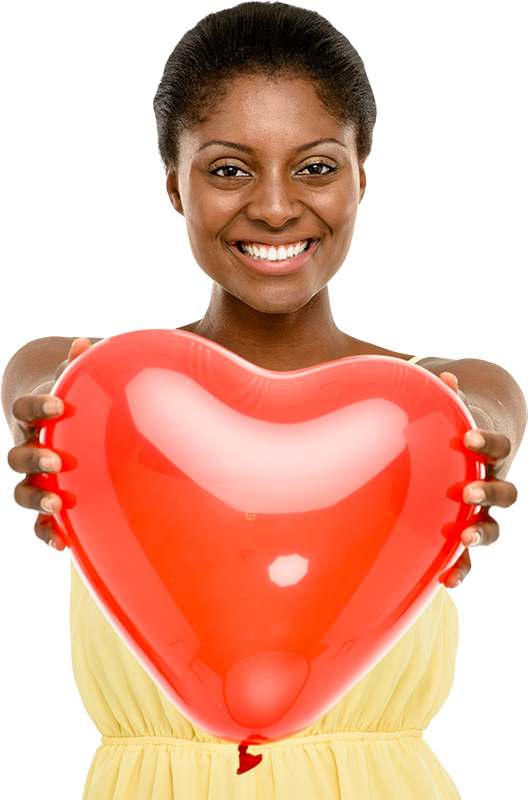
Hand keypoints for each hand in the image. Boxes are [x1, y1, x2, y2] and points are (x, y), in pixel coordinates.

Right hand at [6, 338, 92, 562]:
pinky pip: (41, 520)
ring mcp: (34, 475)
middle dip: (35, 460)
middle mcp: (27, 446)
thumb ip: (79, 364)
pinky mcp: (47, 496)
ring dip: (37, 500)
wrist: (54, 416)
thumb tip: (86, 343)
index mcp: (31, 416)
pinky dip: (48, 534)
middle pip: (17, 457)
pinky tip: (62, 550)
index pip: (24, 409)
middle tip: (58, 462)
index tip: (58, 404)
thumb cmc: (68, 394)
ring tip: (58, 507)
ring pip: (23, 491)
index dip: (37, 406)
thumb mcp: (71, 377)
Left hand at [439, 372, 517, 588]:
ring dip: (479, 532)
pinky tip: (445, 580)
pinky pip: (469, 555)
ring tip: (460, 539)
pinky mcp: (466, 531)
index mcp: (493, 455)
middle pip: (505, 492)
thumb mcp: (456, 414)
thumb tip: (444, 377)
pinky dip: (460, 568)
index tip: (469, 437)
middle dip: (486, 491)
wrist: (468, 456)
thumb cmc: (457, 432)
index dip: (488, 442)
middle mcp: (494, 484)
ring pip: (492, 526)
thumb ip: (449, 399)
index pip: (499, 447)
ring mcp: (483, 511)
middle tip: (467, 491)